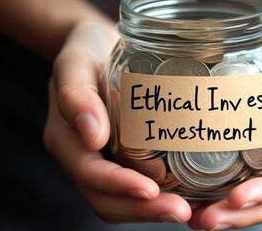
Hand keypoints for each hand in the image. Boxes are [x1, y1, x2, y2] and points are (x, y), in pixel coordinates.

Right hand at [43, 22, 190, 222]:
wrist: (98, 49)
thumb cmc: (85, 53)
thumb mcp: (74, 64)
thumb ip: (76, 95)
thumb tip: (93, 135)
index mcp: (67, 140)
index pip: (89, 174)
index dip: (118, 186)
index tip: (150, 190)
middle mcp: (85, 158)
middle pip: (108, 199)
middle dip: (143, 210)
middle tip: (183, 212)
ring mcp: (106, 161)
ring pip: (125, 201)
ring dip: (156, 211)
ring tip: (193, 212)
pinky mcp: (126, 158)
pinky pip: (141, 185)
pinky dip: (164, 198)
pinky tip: (194, 198)